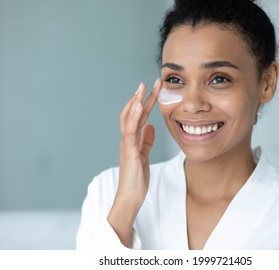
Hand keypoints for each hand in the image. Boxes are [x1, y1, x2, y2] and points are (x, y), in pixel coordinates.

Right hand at [108, 79, 161, 246]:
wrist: (130, 197)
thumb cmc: (136, 179)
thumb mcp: (144, 156)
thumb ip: (146, 141)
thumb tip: (151, 127)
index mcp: (132, 140)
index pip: (137, 117)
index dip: (143, 102)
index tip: (151, 89)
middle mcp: (127, 140)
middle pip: (132, 113)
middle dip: (140, 97)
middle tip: (148, 82)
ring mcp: (127, 145)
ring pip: (128, 119)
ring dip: (135, 103)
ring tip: (142, 88)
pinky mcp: (129, 152)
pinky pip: (130, 133)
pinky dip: (133, 119)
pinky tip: (138, 108)